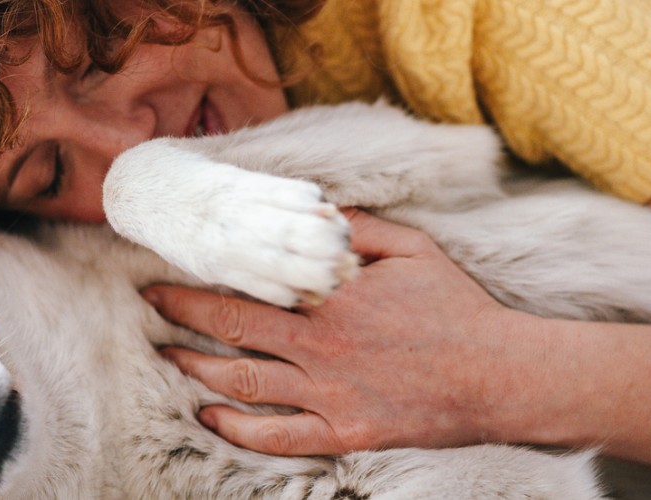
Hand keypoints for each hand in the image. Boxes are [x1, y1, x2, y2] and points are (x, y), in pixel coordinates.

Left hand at [147, 209, 533, 454]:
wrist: (502, 376)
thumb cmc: (459, 308)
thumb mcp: (413, 249)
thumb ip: (358, 229)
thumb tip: (314, 212)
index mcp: (335, 295)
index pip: (254, 278)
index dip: (208, 272)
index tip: (174, 261)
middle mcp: (322, 344)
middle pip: (234, 326)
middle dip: (184, 313)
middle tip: (149, 304)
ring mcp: (330, 392)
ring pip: (244, 381)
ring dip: (196, 368)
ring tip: (166, 356)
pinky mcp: (344, 432)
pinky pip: (278, 436)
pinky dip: (237, 428)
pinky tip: (209, 416)